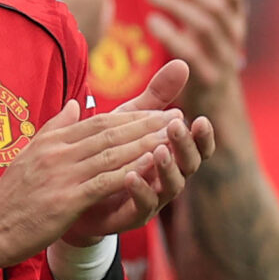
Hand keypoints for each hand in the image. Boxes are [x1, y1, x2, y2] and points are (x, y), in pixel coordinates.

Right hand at [0, 99, 188, 276]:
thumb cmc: (10, 199)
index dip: (132, 116)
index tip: (160, 111)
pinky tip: (154, 165)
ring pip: (113, 153)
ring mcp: (61, 175)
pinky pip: (106, 181)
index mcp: (51, 141)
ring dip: (147, 143)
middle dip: (148, 124)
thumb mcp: (29, 156)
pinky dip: (132, 171)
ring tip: (174, 136)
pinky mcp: (66, 200)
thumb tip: (75, 105)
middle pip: (110, 132)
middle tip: (179, 117)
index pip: (98, 122)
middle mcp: (57, 152)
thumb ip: (55, 129)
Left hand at [59, 58, 215, 245]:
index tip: (201, 119)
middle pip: (190, 165)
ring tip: (158, 150)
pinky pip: (143, 206)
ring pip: (171, 187)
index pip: (198, 146)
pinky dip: (139, 190)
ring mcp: (153, 198)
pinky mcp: (132, 216)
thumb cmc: (109, 152)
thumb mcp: (130, 119)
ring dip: (166, 168)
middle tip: (177, 126)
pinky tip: (131, 175)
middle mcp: (168, 177)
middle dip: (185, 145)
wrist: (75, 192)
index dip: (203, 136)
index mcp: (171, 154)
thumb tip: (182, 63)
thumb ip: (156, 95)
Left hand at [143, 0, 250, 118]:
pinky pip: (192, 54)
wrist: (214, 103)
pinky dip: (172, 35)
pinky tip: (153, 21)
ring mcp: (222, 58)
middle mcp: (234, 36)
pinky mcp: (206, 78)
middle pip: (218, 4)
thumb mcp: (211, 11)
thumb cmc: (208, 48)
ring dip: (177, 5)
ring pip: (206, 26)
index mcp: (236, 18)